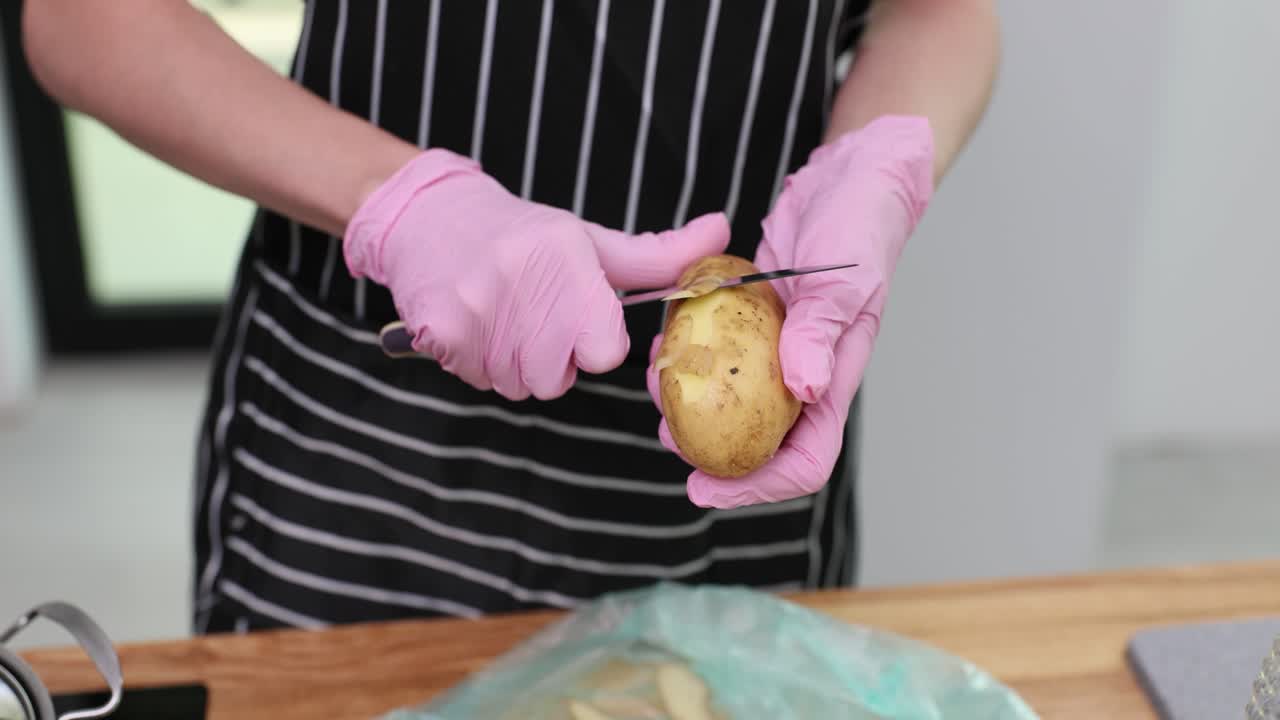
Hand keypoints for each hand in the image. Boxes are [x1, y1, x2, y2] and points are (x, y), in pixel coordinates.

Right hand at [345, 149, 730, 400]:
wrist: (428, 216)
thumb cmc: (522, 234)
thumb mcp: (590, 239)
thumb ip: (658, 254)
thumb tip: (723, 232)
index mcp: (567, 257)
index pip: (605, 352)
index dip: (595, 343)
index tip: (578, 318)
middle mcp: (522, 281)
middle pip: (558, 379)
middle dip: (553, 358)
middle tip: (535, 316)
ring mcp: (477, 308)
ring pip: (518, 385)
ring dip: (515, 362)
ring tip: (504, 316)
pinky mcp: (440, 330)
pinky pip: (479, 379)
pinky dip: (478, 361)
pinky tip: (475, 321)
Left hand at [648, 116, 933, 507]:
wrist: (850, 180)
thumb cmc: (860, 224)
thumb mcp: (842, 277)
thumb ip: (820, 331)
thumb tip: (804, 389)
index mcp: (834, 377)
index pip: (807, 459)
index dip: (759, 486)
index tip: (705, 487)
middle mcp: (805, 375)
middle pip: (764, 445)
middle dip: (716, 457)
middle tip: (668, 442)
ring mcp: (778, 351)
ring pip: (736, 405)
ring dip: (696, 412)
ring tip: (659, 399)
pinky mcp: (754, 325)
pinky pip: (720, 360)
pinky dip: (692, 364)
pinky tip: (665, 353)